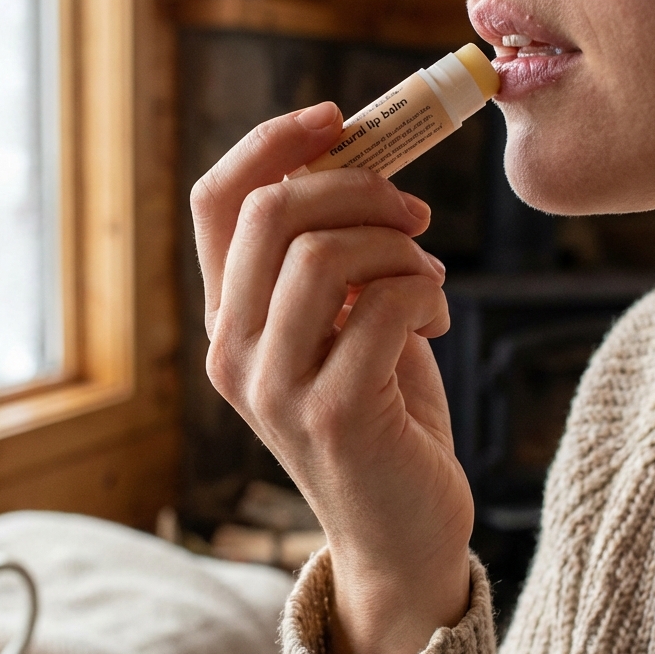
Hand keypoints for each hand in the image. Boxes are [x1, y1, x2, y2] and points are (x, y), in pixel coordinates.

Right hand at [191, 101, 474, 653]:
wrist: (401, 534)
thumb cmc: (381, 415)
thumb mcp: (345, 325)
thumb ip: (336, 258)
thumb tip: (367, 163)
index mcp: (230, 320)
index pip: (217, 202)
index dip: (272, 142)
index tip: (338, 119)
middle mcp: (232, 352)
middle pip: (270, 213)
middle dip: (358, 187)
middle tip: (412, 212)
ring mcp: (274, 388)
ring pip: (324, 255)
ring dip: (399, 248)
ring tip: (428, 277)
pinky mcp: (331, 415)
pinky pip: (383, 305)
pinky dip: (424, 292)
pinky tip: (436, 317)